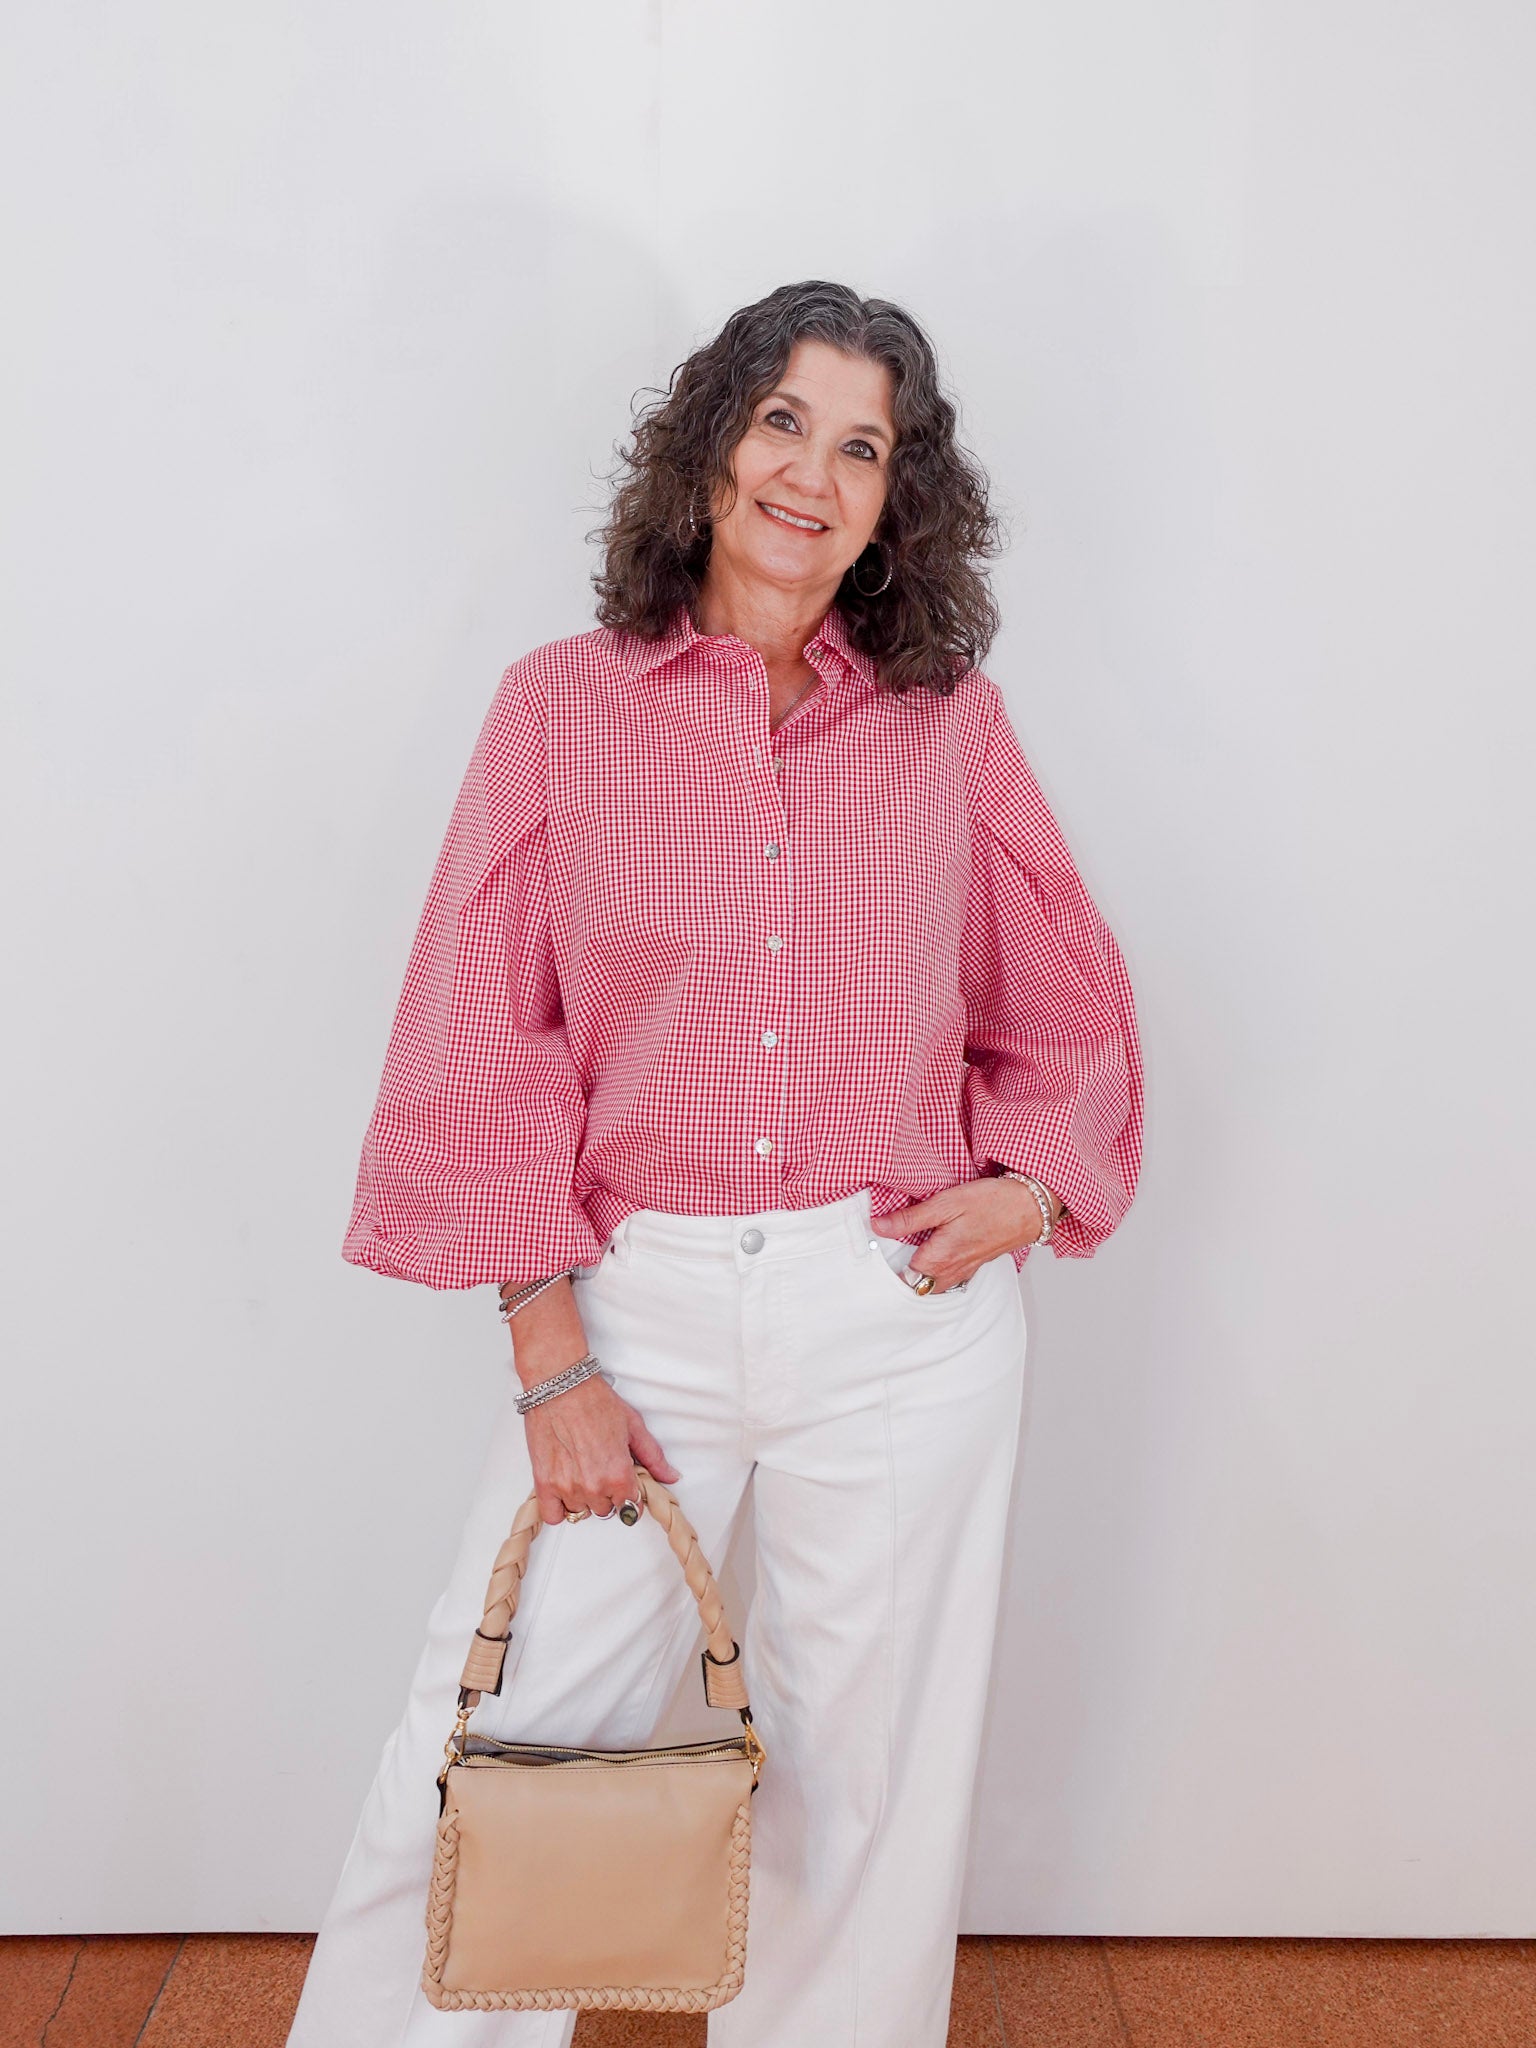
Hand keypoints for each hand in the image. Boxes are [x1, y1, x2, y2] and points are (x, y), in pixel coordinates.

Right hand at [505, 1276, 679, 1523]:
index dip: (630, 1494)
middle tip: (601, 1469)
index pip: (631, 1508)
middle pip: (606, 1510)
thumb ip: (653, 1457)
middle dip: (607, 1494)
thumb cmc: (593, 1400)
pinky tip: (564, 1489)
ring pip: (581, 1511)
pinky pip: (553, 1516)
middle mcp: (593, 1486)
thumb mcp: (633, 1425)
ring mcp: (567, 1487)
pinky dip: (559, 1507)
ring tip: (582, 1471)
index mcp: (618, 1474)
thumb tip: (669, 1476)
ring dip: (583, 1497)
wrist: (560, 1385)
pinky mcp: (544, 1483)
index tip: (624, 1485)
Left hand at [870, 1175, 1059, 1291]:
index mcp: (939, 1259)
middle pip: (916, 1288)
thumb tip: (879, 1226)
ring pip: (932, 1285)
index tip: (871, 1259)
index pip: (902, 1281)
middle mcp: (951, 1272)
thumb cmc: (992, 1203)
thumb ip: (911, 1218)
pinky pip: (948, 1279)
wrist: (1031, 1208)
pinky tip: (930, 1255)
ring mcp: (964, 1270)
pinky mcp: (974, 1265)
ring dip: (917, 1278)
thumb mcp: (947, 1203)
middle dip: (898, 1279)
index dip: (883, 1273)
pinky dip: (935, 1273)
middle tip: (881, 1261)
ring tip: (900, 1259)